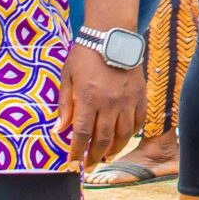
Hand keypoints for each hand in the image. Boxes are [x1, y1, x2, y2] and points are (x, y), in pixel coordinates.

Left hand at [59, 44, 145, 170]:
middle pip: (103, 139)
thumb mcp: (67, 77)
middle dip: (94, 156)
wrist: (112, 34)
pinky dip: (132, 132)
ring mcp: (127, 100)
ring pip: (123, 134)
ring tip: (106, 156)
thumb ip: (64, 105)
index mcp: (88, 99)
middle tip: (89, 165)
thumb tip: (59, 130)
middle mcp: (109, 103)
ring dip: (114, 149)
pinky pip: (138, 120)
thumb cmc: (85, 54)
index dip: (76, 153)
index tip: (72, 163)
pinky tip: (124, 137)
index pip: (81, 135)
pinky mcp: (140, 95)